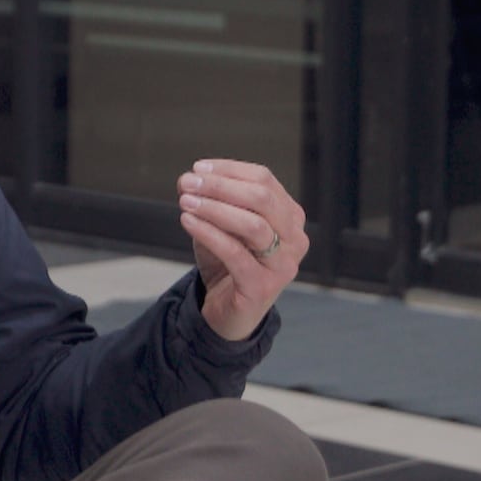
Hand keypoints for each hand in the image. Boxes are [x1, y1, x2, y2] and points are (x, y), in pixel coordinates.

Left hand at [177, 159, 307, 341]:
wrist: (228, 312)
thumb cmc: (228, 264)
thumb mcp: (220, 227)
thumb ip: (210, 203)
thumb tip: (189, 179)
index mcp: (289, 217)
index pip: (264, 180)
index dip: (229, 170)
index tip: (198, 168)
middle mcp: (294, 239)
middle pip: (263, 199)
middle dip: (221, 186)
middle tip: (189, 183)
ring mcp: (283, 265)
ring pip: (254, 226)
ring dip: (215, 209)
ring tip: (186, 201)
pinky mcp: (262, 287)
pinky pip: (236, 254)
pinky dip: (209, 234)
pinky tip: (188, 222)